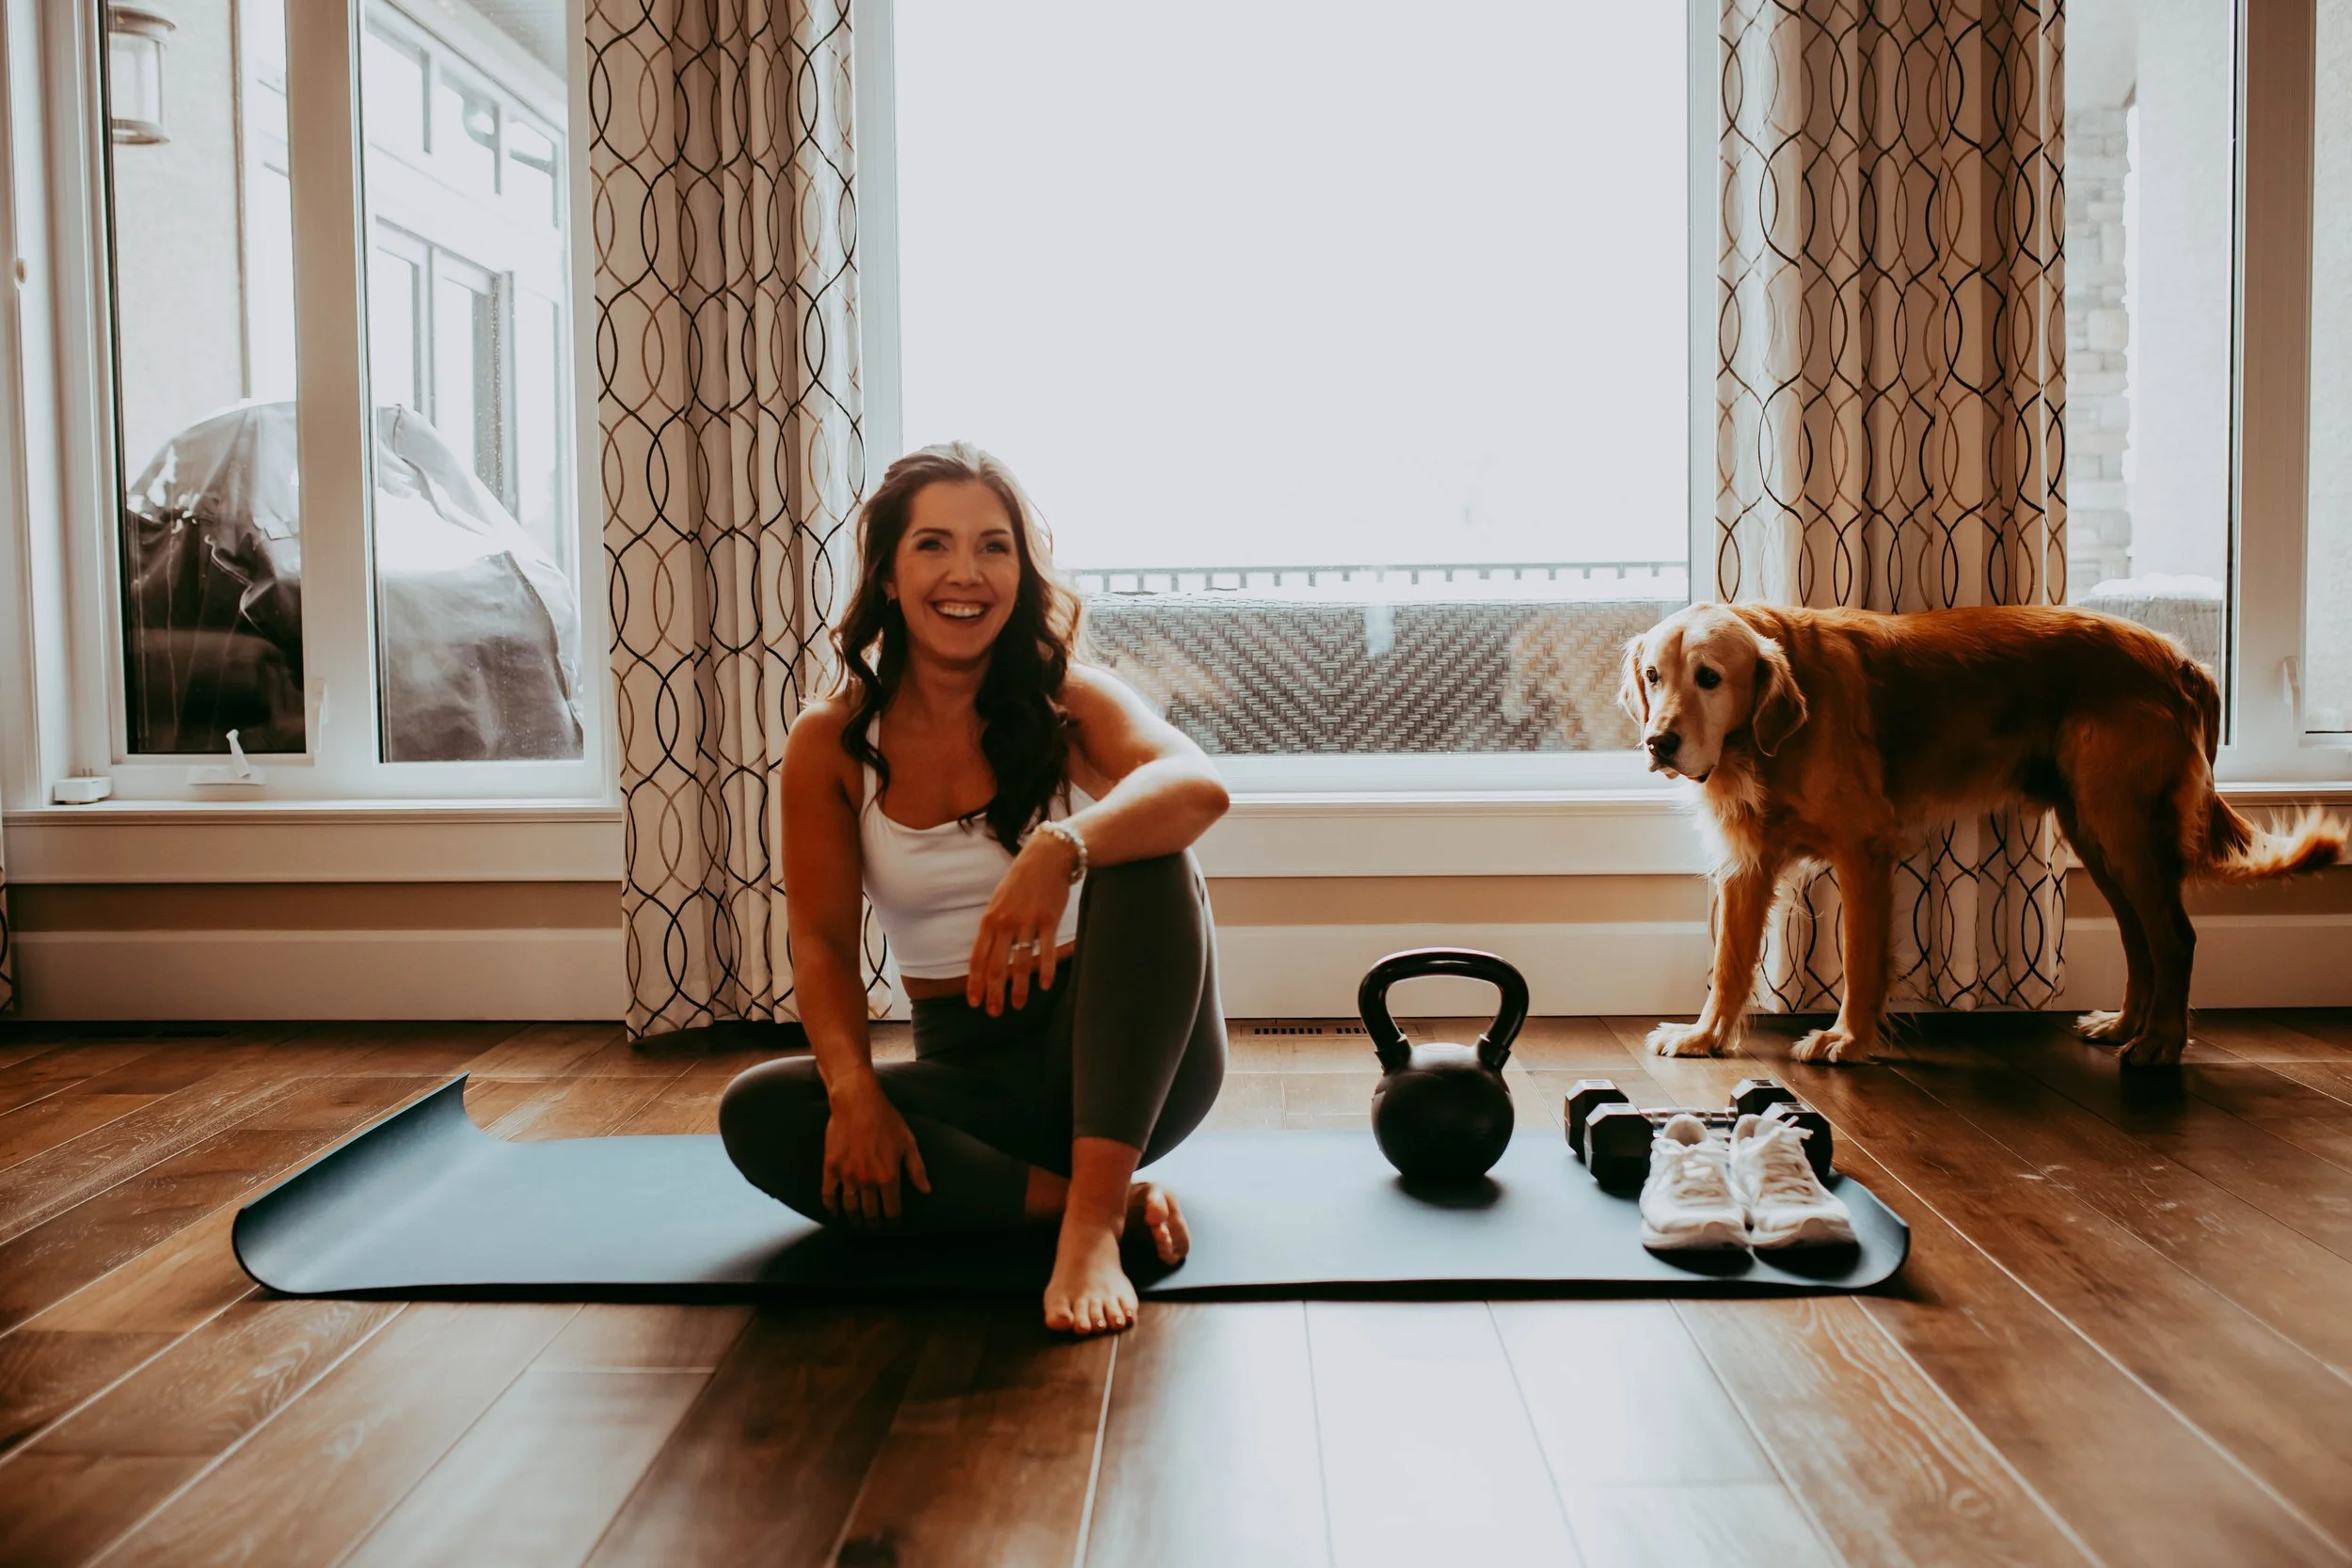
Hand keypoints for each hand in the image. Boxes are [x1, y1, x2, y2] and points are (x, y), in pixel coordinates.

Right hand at [821, 1075, 929, 1226]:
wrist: (857, 1102)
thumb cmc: (886, 1120)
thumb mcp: (908, 1142)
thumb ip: (917, 1169)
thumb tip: (926, 1191)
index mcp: (889, 1176)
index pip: (892, 1211)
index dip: (893, 1223)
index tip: (892, 1228)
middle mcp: (867, 1181)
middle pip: (870, 1214)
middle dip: (874, 1226)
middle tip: (875, 1230)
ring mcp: (847, 1176)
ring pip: (850, 1208)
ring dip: (855, 1220)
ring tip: (859, 1225)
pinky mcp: (831, 1168)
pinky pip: (828, 1195)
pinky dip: (830, 1208)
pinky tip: (834, 1213)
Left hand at [967, 831, 1078, 1014]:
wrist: (1046, 856)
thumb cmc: (1021, 879)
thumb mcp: (999, 900)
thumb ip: (993, 926)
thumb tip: (989, 953)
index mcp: (989, 919)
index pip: (977, 957)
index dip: (974, 982)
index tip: (973, 1001)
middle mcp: (1005, 922)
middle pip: (996, 965)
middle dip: (993, 992)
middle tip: (993, 1012)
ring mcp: (1027, 921)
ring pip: (1020, 962)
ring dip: (1018, 987)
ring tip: (1017, 1005)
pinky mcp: (1048, 919)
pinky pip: (1045, 950)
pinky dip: (1045, 969)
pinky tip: (1045, 985)